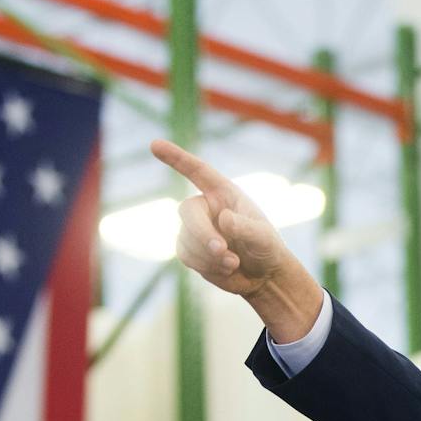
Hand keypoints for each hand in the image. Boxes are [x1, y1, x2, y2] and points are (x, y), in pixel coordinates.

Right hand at [150, 138, 322, 339]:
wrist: (262, 275)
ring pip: (186, 238)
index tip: (154, 144)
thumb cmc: (266, 248)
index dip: (176, 158)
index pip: (197, 171)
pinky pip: (186, 256)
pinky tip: (226, 269)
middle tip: (222, 250)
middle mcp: (205, 207)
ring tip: (234, 263)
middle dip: (202, 232)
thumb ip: (246, 227)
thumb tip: (223, 219)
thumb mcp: (263, 236)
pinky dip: (206, 265)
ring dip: (209, 255)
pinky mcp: (190, 251)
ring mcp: (195, 229)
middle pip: (187, 211)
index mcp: (223, 193)